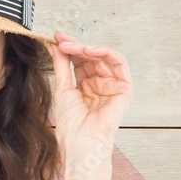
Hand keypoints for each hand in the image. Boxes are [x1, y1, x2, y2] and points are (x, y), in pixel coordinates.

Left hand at [49, 31, 133, 155]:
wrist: (81, 141)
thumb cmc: (70, 124)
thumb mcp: (62, 88)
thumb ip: (61, 65)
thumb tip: (55, 45)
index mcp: (85, 87)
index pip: (78, 62)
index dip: (68, 49)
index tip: (56, 38)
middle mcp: (100, 85)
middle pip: (90, 58)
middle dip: (75, 46)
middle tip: (61, 39)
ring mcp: (112, 86)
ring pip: (103, 57)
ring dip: (86, 48)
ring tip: (71, 45)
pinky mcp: (124, 88)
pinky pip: (119, 63)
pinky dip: (105, 52)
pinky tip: (89, 50)